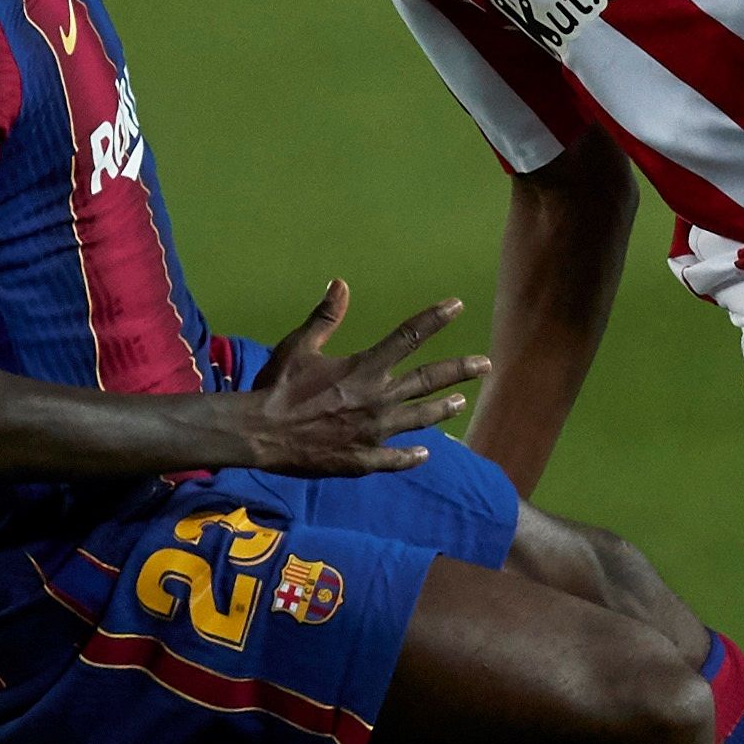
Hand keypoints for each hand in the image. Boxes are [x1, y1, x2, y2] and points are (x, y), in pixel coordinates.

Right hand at [245, 282, 488, 476]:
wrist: (258, 433)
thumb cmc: (276, 387)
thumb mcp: (299, 346)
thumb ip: (325, 317)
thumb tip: (340, 284)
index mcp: (365, 368)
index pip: (409, 336)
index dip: (435, 318)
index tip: (457, 305)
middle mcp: (378, 399)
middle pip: (429, 380)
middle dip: (461, 370)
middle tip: (485, 364)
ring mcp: (375, 432)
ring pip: (420, 419)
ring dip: (442, 410)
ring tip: (460, 403)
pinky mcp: (363, 459)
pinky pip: (396, 459)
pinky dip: (412, 456)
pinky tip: (425, 454)